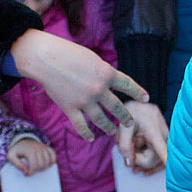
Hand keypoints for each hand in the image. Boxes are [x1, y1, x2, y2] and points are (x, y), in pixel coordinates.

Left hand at [8, 137, 56, 175]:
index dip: (31, 172)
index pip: (34, 165)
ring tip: (37, 169)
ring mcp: (43, 147)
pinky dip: (52, 161)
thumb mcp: (11, 156)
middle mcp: (38, 148)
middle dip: (36, 171)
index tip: (26, 174)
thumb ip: (16, 164)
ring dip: (43, 168)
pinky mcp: (47, 148)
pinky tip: (47, 165)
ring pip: (48, 162)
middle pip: (41, 165)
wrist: (21, 141)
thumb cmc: (16, 151)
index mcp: (29, 150)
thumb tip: (25, 171)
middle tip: (31, 171)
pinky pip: (53, 155)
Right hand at [9, 29, 147, 141]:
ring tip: (112, 131)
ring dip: (108, 127)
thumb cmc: (67, 53)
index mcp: (106, 73)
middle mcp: (99, 89)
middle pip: (117, 107)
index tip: (146, 98)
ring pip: (101, 120)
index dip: (138, 92)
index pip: (127, 85)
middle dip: (125, 117)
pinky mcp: (70, 108)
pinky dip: (87, 133)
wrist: (45, 58)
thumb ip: (102, 72)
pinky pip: (81, 126)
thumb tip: (109, 83)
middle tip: (129, 122)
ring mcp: (85, 101)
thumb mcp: (92, 59)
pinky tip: (91, 138)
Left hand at [117, 101, 167, 173]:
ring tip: (131, 147)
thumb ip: (124, 145)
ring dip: (140, 158)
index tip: (175, 169)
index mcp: (154, 132)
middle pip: (153, 161)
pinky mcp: (164, 144)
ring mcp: (165, 141)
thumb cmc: (133, 111)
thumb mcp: (124, 126)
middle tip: (126, 152)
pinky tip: (138, 168)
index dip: (167, 161)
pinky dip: (146, 162)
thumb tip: (129, 163)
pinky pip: (158, 159)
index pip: (163, 151)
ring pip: (154, 161)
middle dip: (137, 160)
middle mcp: (163, 138)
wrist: (141, 103)